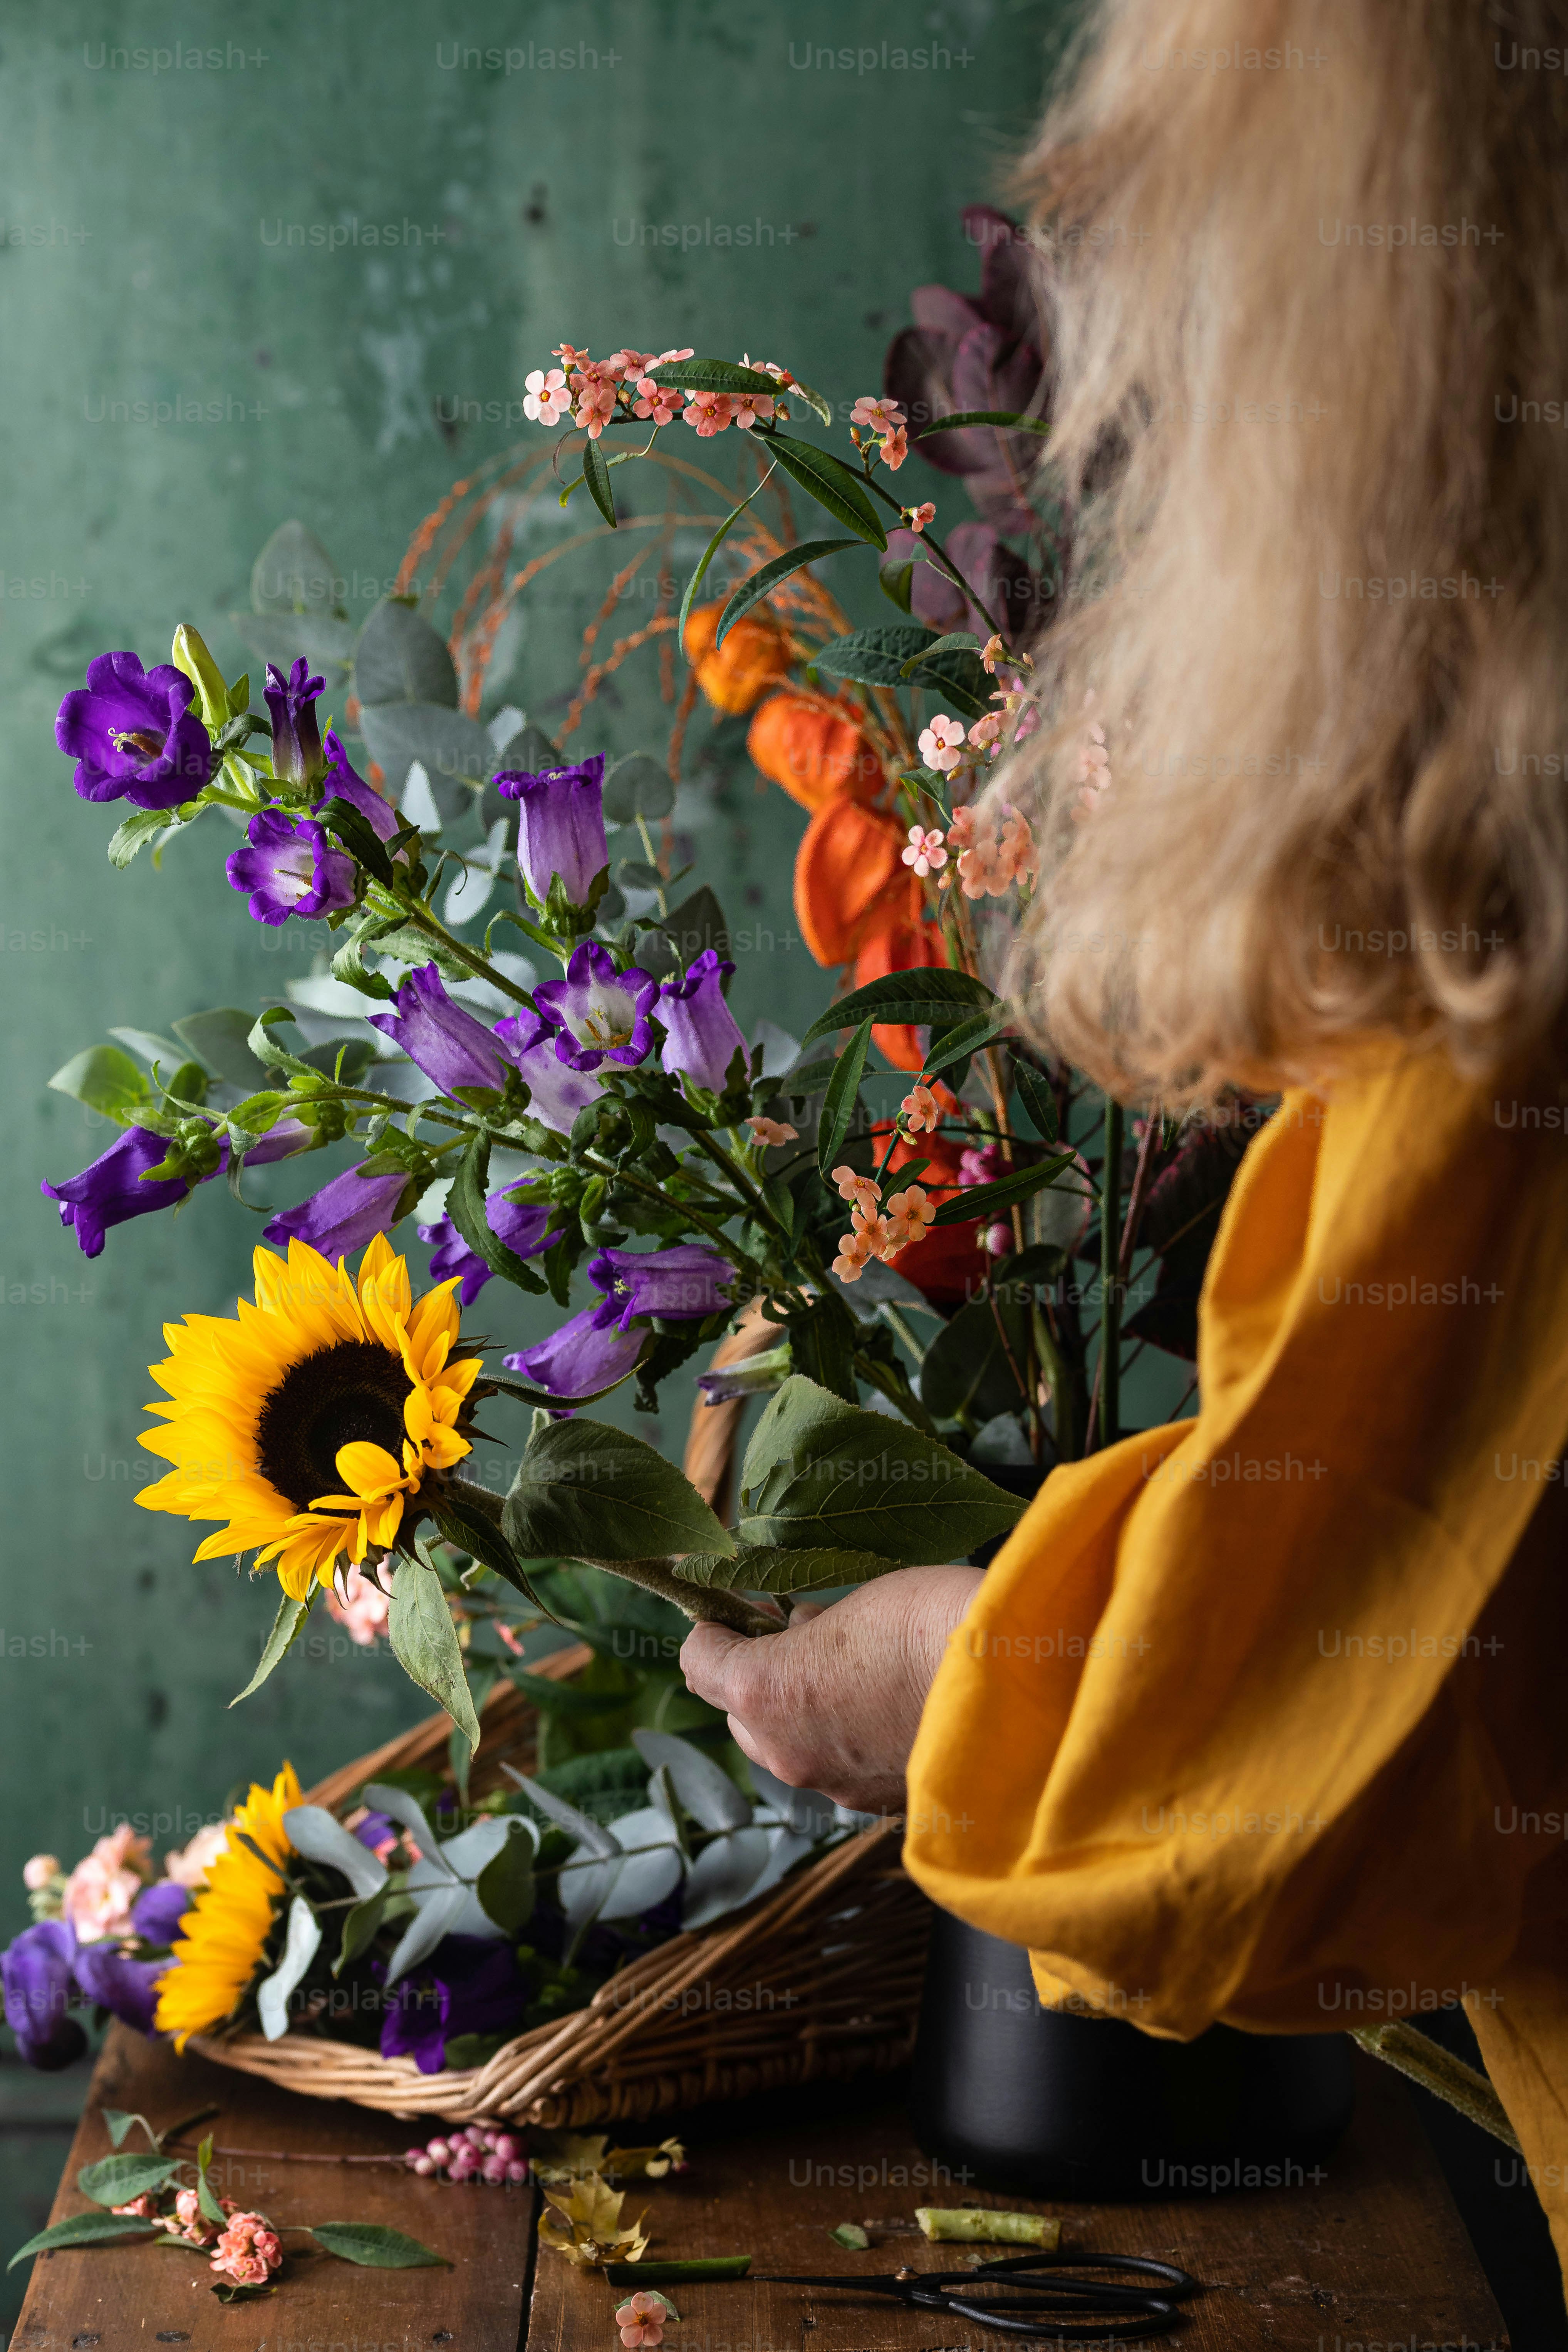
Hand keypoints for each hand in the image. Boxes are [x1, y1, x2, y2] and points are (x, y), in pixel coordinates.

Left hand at [679, 1565, 983, 1814]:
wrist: (1015, 1682)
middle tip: (802, 1636)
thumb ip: (811, 1629)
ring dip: (806, 1713)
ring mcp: (832, 1784)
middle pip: (740, 1713)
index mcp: (763, 1690)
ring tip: (854, 1674)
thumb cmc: (930, 1623)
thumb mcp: (855, 1604)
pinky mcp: (876, 1805)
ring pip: (790, 1747)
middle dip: (760, 1676)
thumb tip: (800, 1631)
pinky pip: (840, 1769)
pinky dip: (850, 1741)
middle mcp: (785, 1748)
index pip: (700, 1660)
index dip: (717, 1628)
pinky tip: (890, 1710)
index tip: (746, 1610)